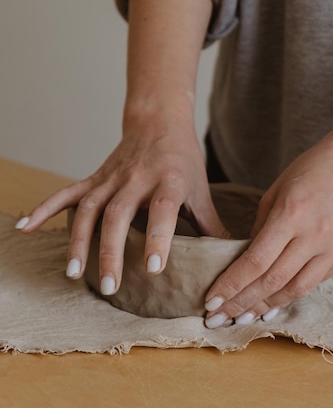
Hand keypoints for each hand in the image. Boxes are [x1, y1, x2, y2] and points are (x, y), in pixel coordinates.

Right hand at [17, 117, 228, 294]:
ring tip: (74, 273)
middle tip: (110, 286)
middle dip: (111, 250)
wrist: (159, 121)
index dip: (158, 236)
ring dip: (78, 240)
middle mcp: (137, 178)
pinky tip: (25, 227)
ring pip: (88, 207)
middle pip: (118, 213)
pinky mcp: (94, 177)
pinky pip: (66, 193)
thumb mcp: (202, 190)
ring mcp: (111, 177)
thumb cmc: (184, 160)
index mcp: (170, 180)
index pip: (163, 208)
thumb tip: (231, 261)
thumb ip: (212, 226)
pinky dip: (45, 209)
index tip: (154, 267)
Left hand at [204, 131, 332, 327]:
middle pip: (272, 280)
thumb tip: (244, 262)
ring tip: (241, 319)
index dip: (231, 284)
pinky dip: (290, 295)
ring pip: (295, 289)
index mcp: (292, 213)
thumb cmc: (309, 171)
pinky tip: (271, 305)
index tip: (211, 301)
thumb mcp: (275, 192)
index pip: (256, 260)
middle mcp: (315, 234)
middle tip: (217, 319)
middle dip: (241, 304)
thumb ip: (260, 229)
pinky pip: (315, 282)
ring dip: (265, 307)